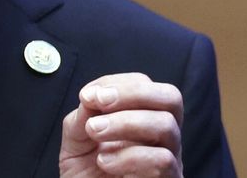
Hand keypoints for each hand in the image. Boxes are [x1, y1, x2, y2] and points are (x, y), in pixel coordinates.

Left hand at [59, 72, 183, 177]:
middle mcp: (163, 136)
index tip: (88, 95)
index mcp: (144, 119)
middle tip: (100, 102)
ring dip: (125, 122)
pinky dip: (129, 157)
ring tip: (96, 132)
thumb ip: (81, 118)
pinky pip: (162, 160)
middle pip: (171, 97)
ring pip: (166, 125)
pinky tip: (105, 162)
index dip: (117, 84)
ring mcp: (171, 158)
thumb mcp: (76, 144)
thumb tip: (90, 98)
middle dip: (132, 93)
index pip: (146, 85)